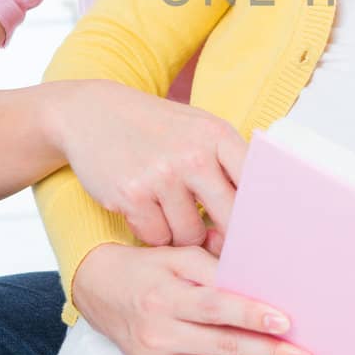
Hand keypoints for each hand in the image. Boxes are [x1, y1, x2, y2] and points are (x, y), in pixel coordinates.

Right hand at [50, 80, 246, 245]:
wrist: (92, 114)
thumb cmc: (156, 128)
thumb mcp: (199, 130)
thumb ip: (230, 165)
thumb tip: (256, 221)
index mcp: (217, 135)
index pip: (257, 186)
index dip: (262, 216)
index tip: (263, 233)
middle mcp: (193, 156)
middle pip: (230, 219)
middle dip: (227, 237)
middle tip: (220, 241)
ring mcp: (161, 176)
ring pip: (190, 235)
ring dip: (183, 233)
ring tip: (172, 212)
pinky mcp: (131, 196)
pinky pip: (157, 237)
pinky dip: (154, 233)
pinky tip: (148, 212)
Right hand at [72, 240, 315, 354]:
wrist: (100, 292)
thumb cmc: (148, 268)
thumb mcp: (177, 256)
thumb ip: (215, 268)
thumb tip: (261, 283)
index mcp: (164, 296)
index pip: (216, 308)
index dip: (252, 315)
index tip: (287, 322)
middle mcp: (158, 333)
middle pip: (223, 347)